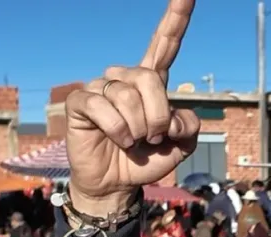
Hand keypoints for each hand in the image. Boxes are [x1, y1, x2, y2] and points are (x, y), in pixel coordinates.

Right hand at [64, 0, 200, 216]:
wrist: (119, 183)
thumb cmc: (148, 159)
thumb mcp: (181, 145)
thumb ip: (189, 127)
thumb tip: (173, 117)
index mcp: (152, 82)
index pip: (165, 44)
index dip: (176, 18)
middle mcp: (125, 78)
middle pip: (150, 77)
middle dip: (158, 115)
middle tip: (152, 136)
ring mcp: (101, 87)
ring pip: (128, 96)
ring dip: (138, 128)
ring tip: (133, 140)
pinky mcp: (81, 102)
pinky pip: (104, 108)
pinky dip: (118, 131)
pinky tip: (117, 140)